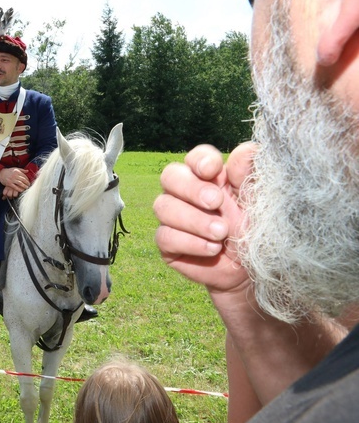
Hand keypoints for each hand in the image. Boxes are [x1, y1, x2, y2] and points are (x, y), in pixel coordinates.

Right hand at [0, 168, 29, 198]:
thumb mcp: (15, 168)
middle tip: (29, 185)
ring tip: (26, 188)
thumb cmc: (9, 171)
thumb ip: (22, 170)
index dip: (27, 179)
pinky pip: (15, 187)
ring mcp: (12, 180)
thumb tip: (27, 171)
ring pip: (20, 183)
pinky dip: (19, 189)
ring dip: (24, 186)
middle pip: (23, 180)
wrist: (1, 173)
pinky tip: (21, 190)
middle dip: (27, 183)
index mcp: (17, 171)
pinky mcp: (9, 184)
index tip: (28, 181)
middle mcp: (15, 175)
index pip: (24, 176)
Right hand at [154, 143, 255, 293]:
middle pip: (170, 176)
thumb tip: (248, 150)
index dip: (200, 160)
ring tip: (221, 233)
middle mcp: (186, 193)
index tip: (213, 170)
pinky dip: (190, 242)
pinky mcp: (167, 243)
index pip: (195, 158)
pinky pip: (165, 236)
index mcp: (210, 177)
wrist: (252, 271)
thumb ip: (251, 176)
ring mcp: (173, 217)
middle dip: (191, 188)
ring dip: (193, 219)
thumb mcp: (259, 202)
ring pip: (163, 206)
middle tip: (216, 202)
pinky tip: (212, 249)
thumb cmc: (257, 232)